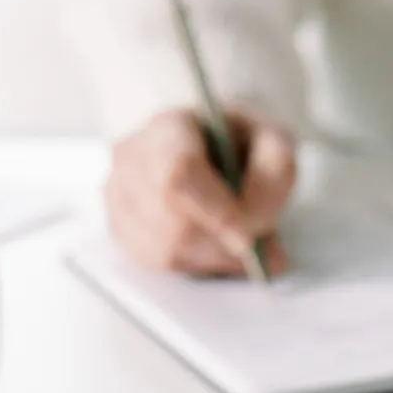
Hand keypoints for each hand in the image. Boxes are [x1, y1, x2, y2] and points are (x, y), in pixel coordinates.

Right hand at [106, 106, 296, 276]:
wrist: (207, 144)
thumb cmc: (237, 141)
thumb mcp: (272, 139)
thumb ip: (274, 173)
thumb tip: (253, 225)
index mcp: (168, 127)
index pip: (177, 173)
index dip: (214, 211)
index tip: (249, 239)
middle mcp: (131, 158)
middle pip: (172, 220)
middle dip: (222, 242)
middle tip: (258, 243)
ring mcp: (117, 195)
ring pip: (165, 250)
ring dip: (214, 257)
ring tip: (238, 240)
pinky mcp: (118, 227)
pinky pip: (158, 264)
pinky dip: (197, 265)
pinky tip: (213, 246)